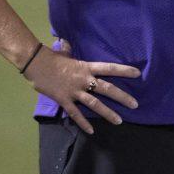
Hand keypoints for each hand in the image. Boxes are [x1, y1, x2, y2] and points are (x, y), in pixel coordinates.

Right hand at [23, 39, 140, 133]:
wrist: (35, 63)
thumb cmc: (50, 57)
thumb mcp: (64, 52)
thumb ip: (69, 50)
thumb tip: (66, 43)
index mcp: (86, 67)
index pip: (109, 68)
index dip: (124, 70)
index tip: (137, 74)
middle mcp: (83, 79)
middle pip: (107, 89)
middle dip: (122, 97)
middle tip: (135, 105)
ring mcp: (74, 91)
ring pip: (95, 104)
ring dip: (108, 113)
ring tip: (119, 121)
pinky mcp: (64, 100)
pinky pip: (76, 113)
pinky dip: (83, 123)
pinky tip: (91, 131)